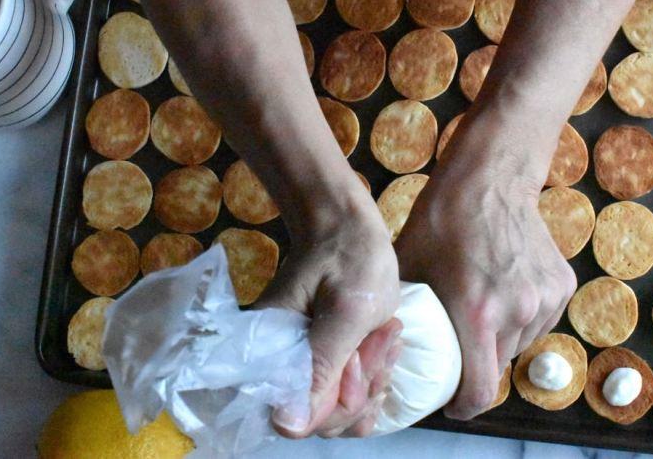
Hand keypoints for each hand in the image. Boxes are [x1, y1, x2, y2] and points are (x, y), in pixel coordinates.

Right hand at [255, 198, 401, 437]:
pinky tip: (383, 342)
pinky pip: (351, 395)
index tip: (357, 357)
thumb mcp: (347, 309)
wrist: (347, 227)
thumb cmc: (348, 255)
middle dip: (362, 385)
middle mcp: (279, 367)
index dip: (336, 401)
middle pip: (323, 419)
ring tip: (384, 333)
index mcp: (269, 354)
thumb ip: (321, 364)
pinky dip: (375, 374)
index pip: (294, 418)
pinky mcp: (323, 363)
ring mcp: (303, 367)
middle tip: (378, 336)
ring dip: (373, 378)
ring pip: (342, 411)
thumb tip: (285, 425)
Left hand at [396, 161, 575, 419]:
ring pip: (521, 343)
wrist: (489, 179)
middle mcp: (518, 311)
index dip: (463, 406)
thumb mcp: (409, 267)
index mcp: (477, 313)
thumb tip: (392, 343)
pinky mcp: (562, 285)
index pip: (480, 390)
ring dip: (500, 340)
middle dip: (477, 365)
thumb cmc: (441, 219)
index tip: (452, 402)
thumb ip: (407, 311)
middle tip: (459, 347)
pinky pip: (540, 319)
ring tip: (480, 314)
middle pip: (498, 366)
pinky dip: (522, 317)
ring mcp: (545, 298)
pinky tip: (503, 292)